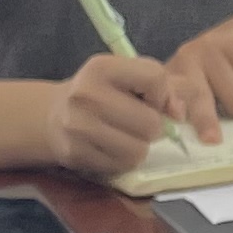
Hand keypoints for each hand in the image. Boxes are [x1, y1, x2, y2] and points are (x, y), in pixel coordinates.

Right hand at [49, 52, 174, 176]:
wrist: (53, 115)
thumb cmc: (104, 93)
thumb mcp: (130, 76)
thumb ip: (167, 86)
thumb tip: (178, 114)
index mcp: (102, 66)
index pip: (155, 78)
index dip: (162, 94)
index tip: (150, 99)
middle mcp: (86, 94)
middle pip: (150, 122)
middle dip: (153, 126)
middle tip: (138, 122)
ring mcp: (77, 126)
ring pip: (138, 150)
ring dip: (139, 146)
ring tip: (126, 136)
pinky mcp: (74, 154)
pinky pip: (121, 166)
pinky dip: (123, 160)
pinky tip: (111, 147)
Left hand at [154, 9, 232, 144]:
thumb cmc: (227, 69)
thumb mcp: (204, 87)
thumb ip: (194, 107)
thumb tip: (199, 136)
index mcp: (174, 73)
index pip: (166, 95)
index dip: (171, 108)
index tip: (176, 118)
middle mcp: (187, 56)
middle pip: (199, 98)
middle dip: (207, 121)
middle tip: (212, 139)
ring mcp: (212, 46)